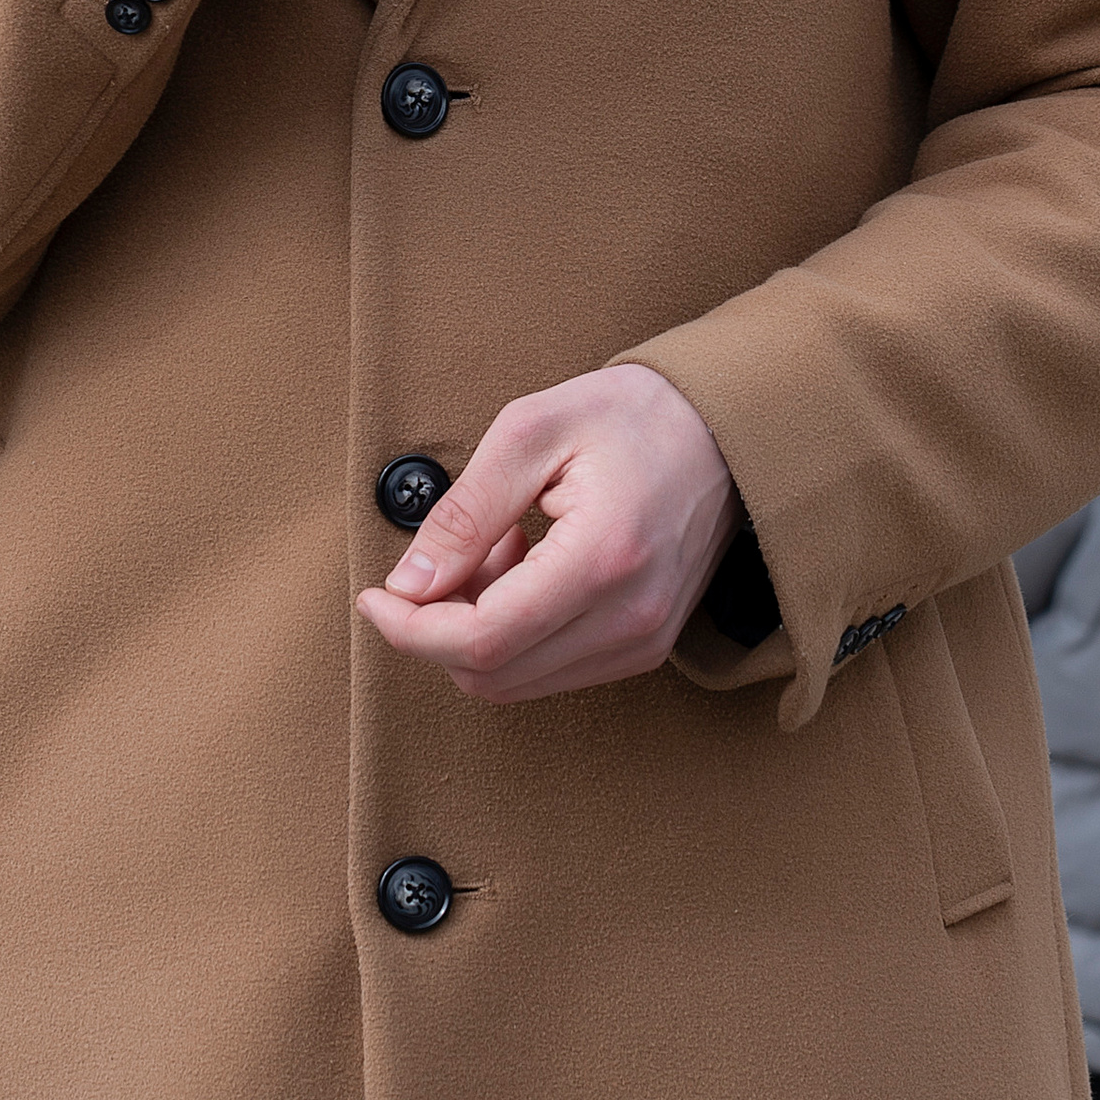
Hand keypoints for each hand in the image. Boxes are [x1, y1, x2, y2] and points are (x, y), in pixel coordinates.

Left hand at [355, 363, 739, 705]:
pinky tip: (528, 567)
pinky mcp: (645, 647)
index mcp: (604, 559)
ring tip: (500, 547)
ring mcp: (644, 641)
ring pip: (516, 683)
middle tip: (447, 554)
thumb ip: (464, 513)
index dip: (410, 630)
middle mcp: (631, 619)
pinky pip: (551, 671)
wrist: (723, 429)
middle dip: (439, 628)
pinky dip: (515, 633)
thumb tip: (408, 584)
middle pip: (492, 675)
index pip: (482, 641)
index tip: (376, 596)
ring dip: (478, 629)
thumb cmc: (629, 416)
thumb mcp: (530, 433)